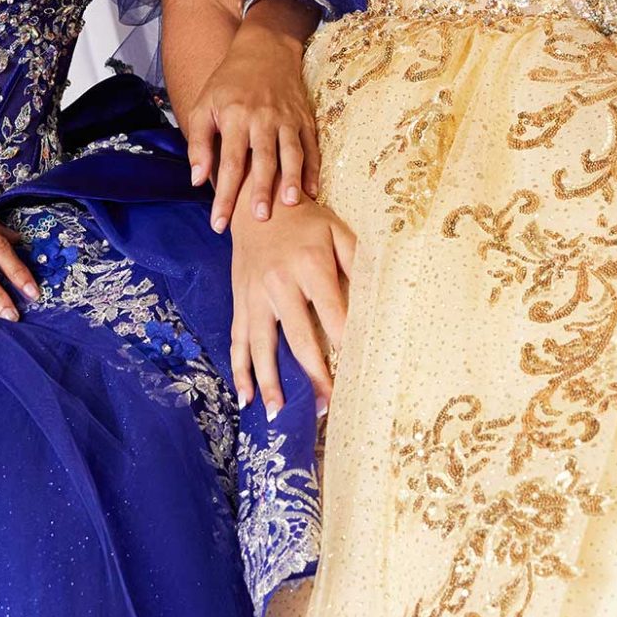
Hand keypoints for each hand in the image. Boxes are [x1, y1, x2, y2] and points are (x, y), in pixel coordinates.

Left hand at [186, 2, 321, 233]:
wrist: (265, 50)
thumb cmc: (227, 83)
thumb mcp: (203, 106)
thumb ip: (198, 143)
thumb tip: (197, 180)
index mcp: (235, 117)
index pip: (228, 163)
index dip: (224, 195)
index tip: (219, 223)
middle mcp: (262, 119)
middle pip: (263, 160)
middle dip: (261, 191)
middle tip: (259, 219)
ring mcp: (287, 119)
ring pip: (291, 153)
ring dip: (292, 179)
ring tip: (291, 205)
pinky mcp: (304, 118)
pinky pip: (311, 147)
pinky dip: (313, 169)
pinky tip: (313, 192)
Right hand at [229, 198, 356, 414]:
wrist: (256, 202)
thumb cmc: (305, 220)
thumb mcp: (337, 230)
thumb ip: (358, 260)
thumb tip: (378, 296)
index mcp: (310, 266)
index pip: (333, 314)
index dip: (345, 345)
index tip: (357, 374)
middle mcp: (280, 284)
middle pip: (299, 339)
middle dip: (314, 376)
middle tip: (326, 408)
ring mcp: (255, 296)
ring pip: (262, 346)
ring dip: (271, 382)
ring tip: (279, 414)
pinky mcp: (240, 302)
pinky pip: (238, 340)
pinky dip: (240, 370)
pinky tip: (246, 397)